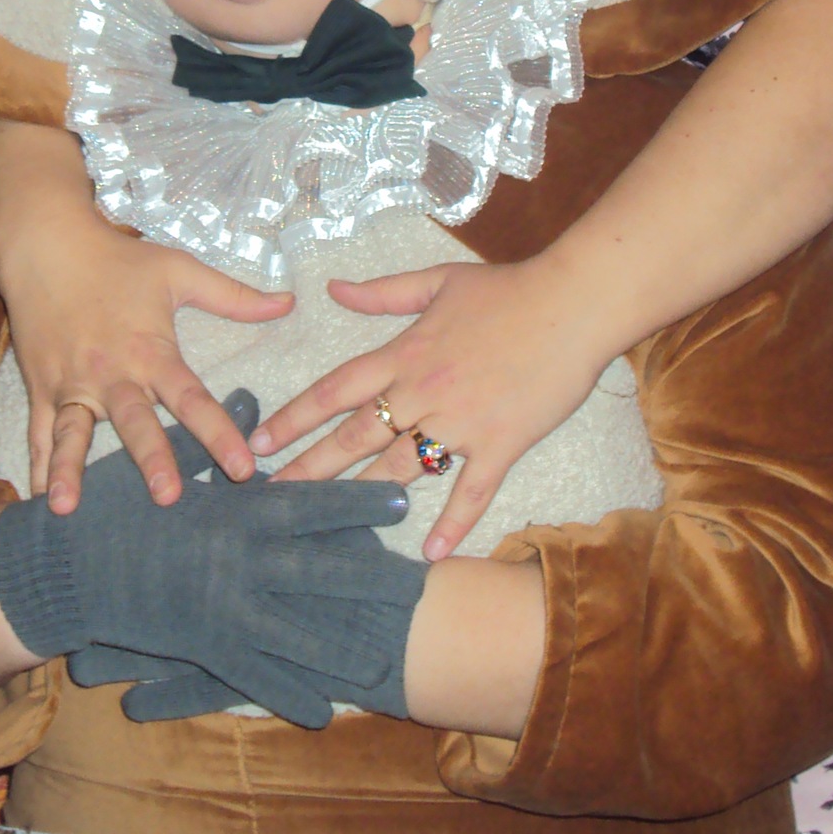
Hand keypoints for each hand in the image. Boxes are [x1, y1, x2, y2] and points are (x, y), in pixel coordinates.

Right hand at [0, 205, 291, 512]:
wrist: (46, 245)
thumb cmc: (117, 259)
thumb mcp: (179, 271)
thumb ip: (234, 297)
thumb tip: (289, 303)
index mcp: (149, 351)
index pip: (191, 398)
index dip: (218, 432)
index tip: (243, 466)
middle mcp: (111, 375)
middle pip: (134, 423)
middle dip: (151, 459)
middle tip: (168, 497)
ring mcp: (71, 384)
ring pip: (74, 434)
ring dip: (70, 471)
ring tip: (65, 508)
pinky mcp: (41, 387)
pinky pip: (39, 432)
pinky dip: (38, 466)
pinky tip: (39, 502)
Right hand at [0, 396, 425, 729]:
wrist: (57, 568)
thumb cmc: (106, 509)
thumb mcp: (159, 461)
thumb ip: (209, 434)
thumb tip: (248, 396)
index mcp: (232, 512)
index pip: (307, 505)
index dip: (355, 504)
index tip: (398, 503)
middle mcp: (236, 561)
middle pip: (317, 571)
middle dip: (369, 579)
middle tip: (415, 586)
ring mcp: (220, 610)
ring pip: (294, 634)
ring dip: (340, 649)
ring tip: (384, 661)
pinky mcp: (199, 647)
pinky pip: (251, 676)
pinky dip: (287, 694)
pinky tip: (322, 711)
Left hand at [249, 256, 625, 561]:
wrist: (573, 305)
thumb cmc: (509, 289)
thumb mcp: (437, 280)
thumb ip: (382, 293)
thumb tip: (332, 290)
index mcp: (403, 354)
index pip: (334, 390)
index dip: (293, 417)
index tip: (260, 442)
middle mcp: (421, 392)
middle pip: (353, 436)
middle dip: (308, 469)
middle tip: (270, 500)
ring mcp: (459, 422)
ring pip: (400, 466)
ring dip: (361, 497)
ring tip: (327, 525)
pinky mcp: (499, 444)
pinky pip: (470, 490)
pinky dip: (451, 523)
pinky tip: (430, 553)